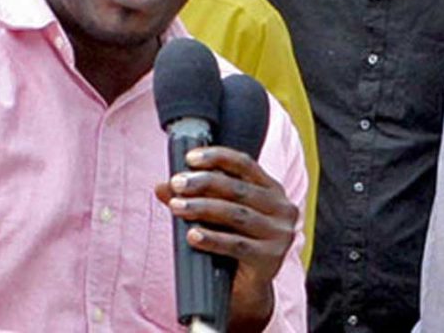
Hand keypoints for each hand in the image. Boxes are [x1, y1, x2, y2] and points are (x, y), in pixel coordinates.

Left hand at [154, 146, 298, 331]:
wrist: (247, 286)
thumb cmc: (231, 241)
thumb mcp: (214, 214)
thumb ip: (191, 198)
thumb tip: (161, 187)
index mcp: (271, 189)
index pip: (245, 164)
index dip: (217, 157)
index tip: (190, 158)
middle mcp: (281, 208)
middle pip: (238, 189)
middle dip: (203, 183)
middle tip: (176, 184)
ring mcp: (279, 235)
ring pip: (236, 215)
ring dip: (202, 208)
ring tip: (176, 207)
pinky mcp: (270, 259)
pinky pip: (236, 245)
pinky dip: (212, 239)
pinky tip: (192, 235)